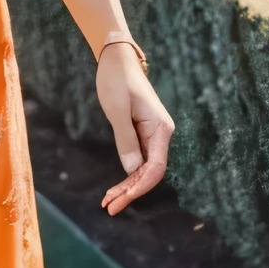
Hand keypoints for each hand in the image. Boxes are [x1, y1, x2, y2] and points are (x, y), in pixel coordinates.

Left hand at [94, 45, 173, 216]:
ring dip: (127, 187)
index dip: (139, 187)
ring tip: (108, 203)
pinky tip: (115, 187)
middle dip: (130, 192)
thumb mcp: (117, 110)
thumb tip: (132, 170)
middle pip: (149, 172)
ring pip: (143, 169)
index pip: (155, 168)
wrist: (117, 59)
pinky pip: (137, 159)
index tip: (121, 201)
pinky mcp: (142, 133)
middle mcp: (161, 134)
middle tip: (109, 208)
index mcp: (161, 129)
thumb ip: (125, 139)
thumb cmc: (117, 80)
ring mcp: (152, 135)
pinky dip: (126, 174)